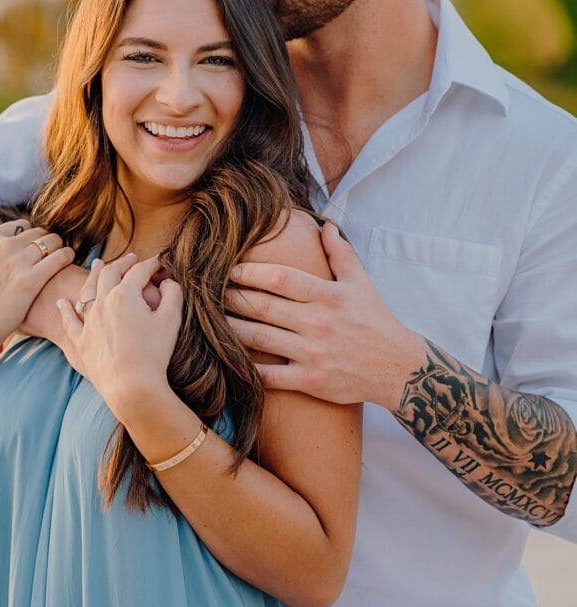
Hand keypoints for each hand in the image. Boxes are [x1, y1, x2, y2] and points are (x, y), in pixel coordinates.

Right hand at [0, 205, 74, 358]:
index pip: (22, 225)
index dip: (31, 236)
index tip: (35, 247)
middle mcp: (2, 246)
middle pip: (39, 232)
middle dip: (47, 241)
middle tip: (52, 252)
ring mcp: (17, 262)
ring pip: (51, 241)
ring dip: (59, 246)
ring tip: (62, 255)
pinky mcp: (31, 280)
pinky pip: (59, 257)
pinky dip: (67, 255)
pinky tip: (68, 259)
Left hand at [56, 254, 182, 418]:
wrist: (132, 387)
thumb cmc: (154, 353)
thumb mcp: (171, 320)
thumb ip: (172, 294)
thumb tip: (168, 281)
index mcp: (125, 295)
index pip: (139, 271)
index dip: (151, 264)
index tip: (159, 263)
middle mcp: (103, 303)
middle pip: (111, 274)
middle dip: (123, 263)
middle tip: (132, 259)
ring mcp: (89, 322)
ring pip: (88, 290)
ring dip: (94, 274)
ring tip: (98, 264)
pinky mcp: (81, 341)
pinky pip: (69, 321)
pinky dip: (65, 310)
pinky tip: (62, 302)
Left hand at [225, 221, 424, 408]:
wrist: (397, 368)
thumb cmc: (376, 322)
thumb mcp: (361, 283)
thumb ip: (340, 253)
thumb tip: (325, 225)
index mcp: (328, 296)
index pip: (280, 278)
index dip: (250, 272)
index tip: (230, 270)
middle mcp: (318, 323)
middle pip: (262, 306)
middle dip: (231, 298)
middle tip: (209, 292)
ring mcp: (313, 353)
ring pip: (259, 339)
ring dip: (230, 329)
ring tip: (210, 321)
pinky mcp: (311, 381)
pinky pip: (270, 376)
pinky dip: (246, 369)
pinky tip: (229, 359)